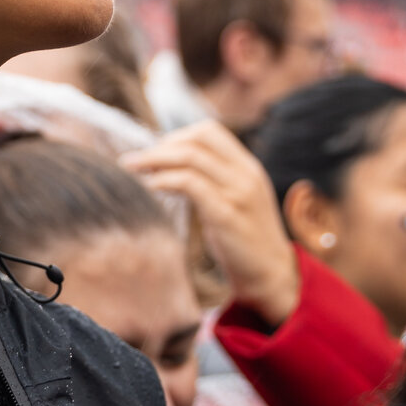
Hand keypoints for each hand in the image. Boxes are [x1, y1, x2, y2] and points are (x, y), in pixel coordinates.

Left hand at [122, 122, 300, 328]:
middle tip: (136, 160)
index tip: (155, 152)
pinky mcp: (227, 215)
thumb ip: (213, 180)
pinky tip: (151, 187)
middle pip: (197, 139)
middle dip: (161, 145)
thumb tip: (169, 165)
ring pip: (191, 157)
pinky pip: (191, 184)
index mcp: (248, 167)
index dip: (177, 136)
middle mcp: (246, 174)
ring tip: (133, 168)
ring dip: (154, 159)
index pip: (209, 131)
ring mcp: (238, 193)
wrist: (272, 274)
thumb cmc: (244, 239)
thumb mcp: (234, 199)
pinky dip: (165, 180)